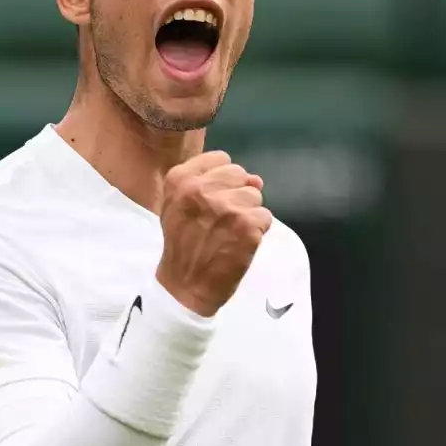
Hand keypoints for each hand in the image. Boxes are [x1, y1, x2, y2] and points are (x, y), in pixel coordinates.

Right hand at [156, 151, 272, 316]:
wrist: (184, 286)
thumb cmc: (182, 243)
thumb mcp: (180, 205)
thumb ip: (211, 183)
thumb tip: (255, 179)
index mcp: (181, 179)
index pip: (221, 159)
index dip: (223, 180)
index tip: (214, 198)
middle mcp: (203, 189)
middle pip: (240, 175)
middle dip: (236, 194)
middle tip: (222, 219)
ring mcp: (227, 207)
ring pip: (255, 196)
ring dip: (248, 213)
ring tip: (230, 232)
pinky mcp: (247, 226)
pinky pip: (265, 217)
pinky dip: (257, 231)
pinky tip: (239, 243)